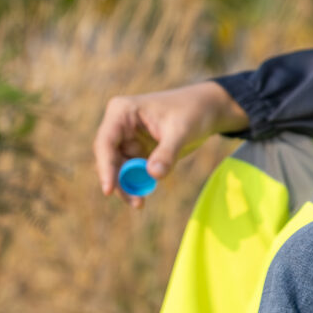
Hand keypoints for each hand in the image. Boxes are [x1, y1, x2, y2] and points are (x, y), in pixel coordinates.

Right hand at [93, 81, 244, 207]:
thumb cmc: (194, 111)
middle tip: (135, 202)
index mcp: (122, 112)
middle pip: (109, 159)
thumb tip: (154, 175)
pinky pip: (131, 172)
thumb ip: (168, 152)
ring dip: (127, 187)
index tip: (108, 190)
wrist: (208, 108)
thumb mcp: (182, 130)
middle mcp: (119, 126)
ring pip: (118, 169)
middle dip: (119, 182)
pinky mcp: (136, 152)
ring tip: (140, 203)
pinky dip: (136, 184)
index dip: (105, 167)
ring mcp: (126, 140)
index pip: (105, 142)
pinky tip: (143, 196)